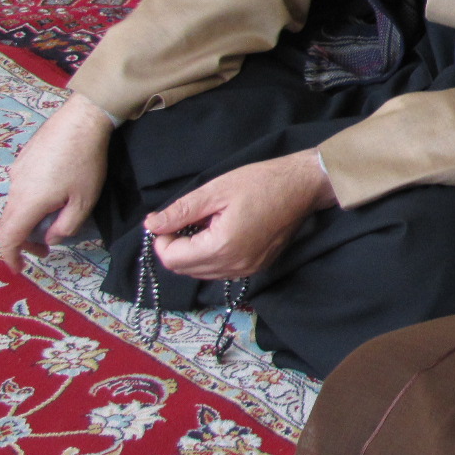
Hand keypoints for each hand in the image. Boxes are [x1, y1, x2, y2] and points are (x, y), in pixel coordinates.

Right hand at [0, 93, 112, 271]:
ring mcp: (17, 171)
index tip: (20, 267)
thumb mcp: (84, 201)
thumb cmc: (86, 162)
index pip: (8, 238)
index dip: (11, 256)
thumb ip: (66, 226)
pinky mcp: (23, 159)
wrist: (82, 119)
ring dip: (27, 220)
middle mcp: (15, 188)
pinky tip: (50, 196)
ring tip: (50, 222)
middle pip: (8, 223)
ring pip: (14, 205)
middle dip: (22, 241)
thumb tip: (50, 239)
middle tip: (43, 248)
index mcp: (27, 203)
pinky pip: (20, 188)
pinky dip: (29, 201)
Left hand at [145, 150, 334, 278]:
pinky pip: (221, 270)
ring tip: (208, 225)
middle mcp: (234, 266)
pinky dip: (212, 256)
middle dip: (177, 247)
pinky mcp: (257, 268)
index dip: (163, 239)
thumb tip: (151, 225)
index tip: (171, 219)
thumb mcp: (216, 190)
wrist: (303, 186)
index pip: (172, 259)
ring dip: (194, 253)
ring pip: (202, 272)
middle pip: (184, 269)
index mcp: (222, 246)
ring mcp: (248, 270)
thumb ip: (180, 211)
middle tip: (189, 219)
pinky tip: (223, 233)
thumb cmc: (261, 182)